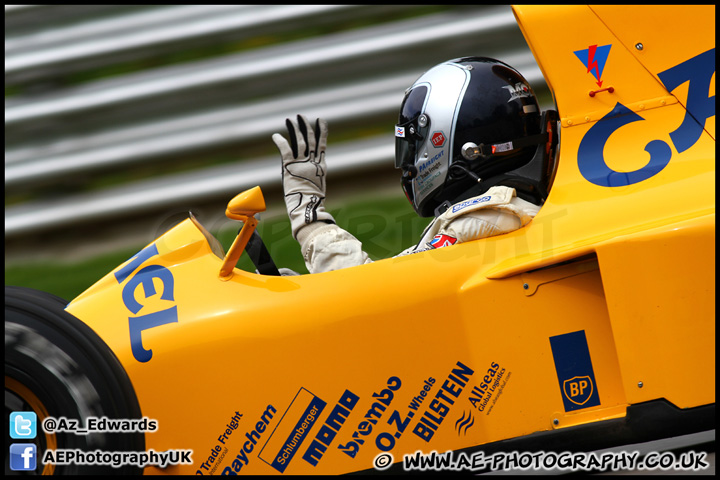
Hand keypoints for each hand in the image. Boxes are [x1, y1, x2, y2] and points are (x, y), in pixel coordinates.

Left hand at [272, 114, 334, 239]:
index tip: (320, 121)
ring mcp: (302, 163)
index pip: (322, 145)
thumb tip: (317, 194)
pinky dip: (281, 141)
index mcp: (321, 166)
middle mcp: (312, 162)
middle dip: (306, 127)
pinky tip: (276, 135)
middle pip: (311, 139)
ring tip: (291, 119)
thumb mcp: (316, 192)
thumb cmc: (312, 205)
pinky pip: (286, 149)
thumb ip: (315, 186)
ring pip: (300, 141)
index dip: (321, 132)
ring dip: (295, 129)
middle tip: (302, 116)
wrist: (308, 207)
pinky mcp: (290, 166)